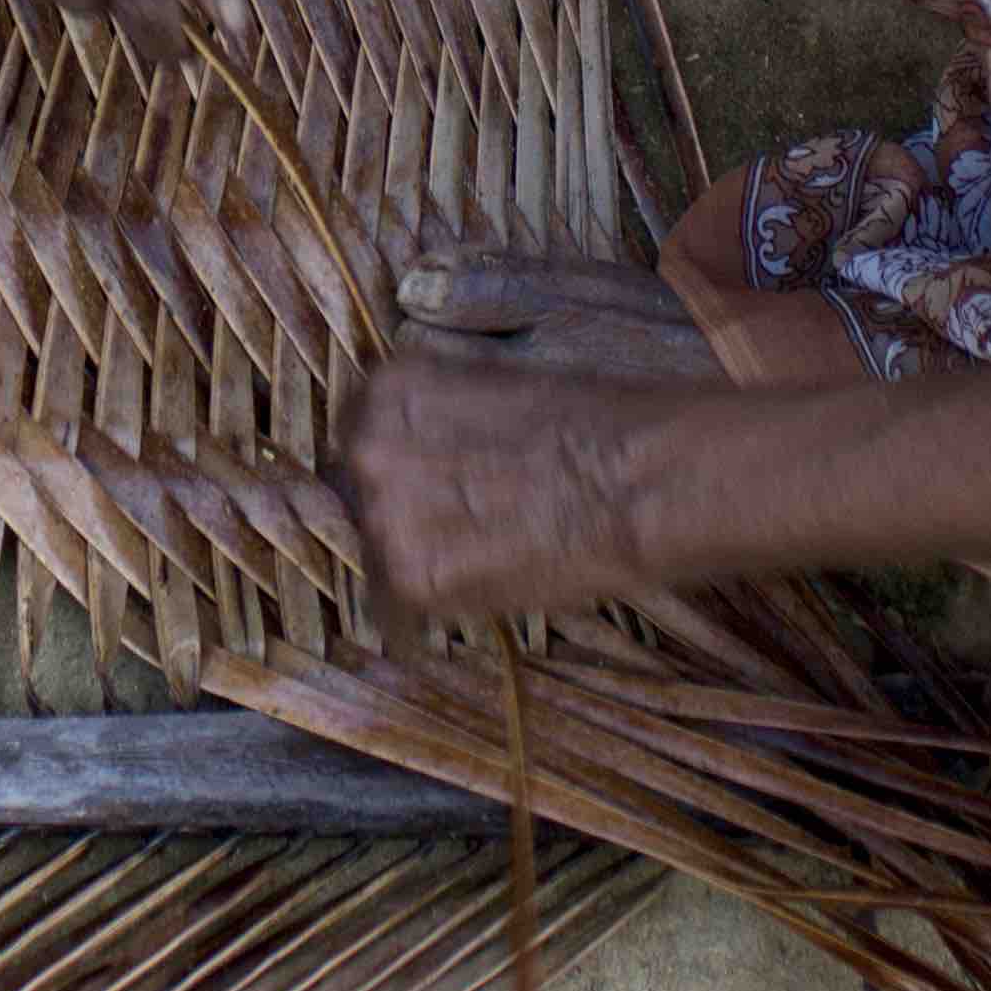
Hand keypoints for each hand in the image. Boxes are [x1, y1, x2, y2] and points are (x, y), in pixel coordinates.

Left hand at [338, 353, 711, 625]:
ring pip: (374, 549)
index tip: (425, 480)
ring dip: (413, 557)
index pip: (359, 434)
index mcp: (388, 387)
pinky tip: (480, 586)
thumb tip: (421, 454)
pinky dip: (431, 603)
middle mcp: (368, 447)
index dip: (395, 463)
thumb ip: (438, 419)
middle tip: (456, 523)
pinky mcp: (411, 580)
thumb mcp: (495, 387)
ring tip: (476, 557)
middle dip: (395, 509)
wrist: (637, 481)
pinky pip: (399, 603)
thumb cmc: (592, 423)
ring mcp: (383, 516)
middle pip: (353, 491)